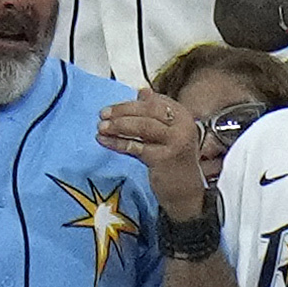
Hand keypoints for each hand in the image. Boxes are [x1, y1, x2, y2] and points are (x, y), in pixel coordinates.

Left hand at [96, 82, 211, 219]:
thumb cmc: (175, 162)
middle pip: (147, 111)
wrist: (186, 194)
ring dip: (118, 126)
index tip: (113, 107)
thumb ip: (156, 113)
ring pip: (141, 127)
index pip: (153, 102)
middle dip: (122, 111)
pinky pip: (135, 147)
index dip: (131, 103)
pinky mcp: (163, 158)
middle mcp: (182, 126)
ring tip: (101, 127)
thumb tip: (141, 92)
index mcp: (182, 116)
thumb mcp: (169, 133)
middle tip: (103, 114)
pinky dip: (118, 143)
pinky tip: (105, 141)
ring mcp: (174, 142)